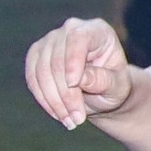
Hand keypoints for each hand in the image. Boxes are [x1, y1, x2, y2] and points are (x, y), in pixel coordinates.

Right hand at [26, 15, 137, 130]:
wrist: (101, 91)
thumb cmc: (113, 85)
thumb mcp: (117, 86)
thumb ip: (103, 80)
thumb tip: (81, 78)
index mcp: (97, 31)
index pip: (78, 38)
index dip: (73, 61)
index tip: (74, 85)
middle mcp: (71, 29)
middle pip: (58, 60)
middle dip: (66, 94)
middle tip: (78, 119)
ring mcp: (50, 41)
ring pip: (41, 71)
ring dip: (54, 101)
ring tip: (70, 121)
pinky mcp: (36, 56)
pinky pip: (32, 78)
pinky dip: (44, 99)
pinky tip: (58, 114)